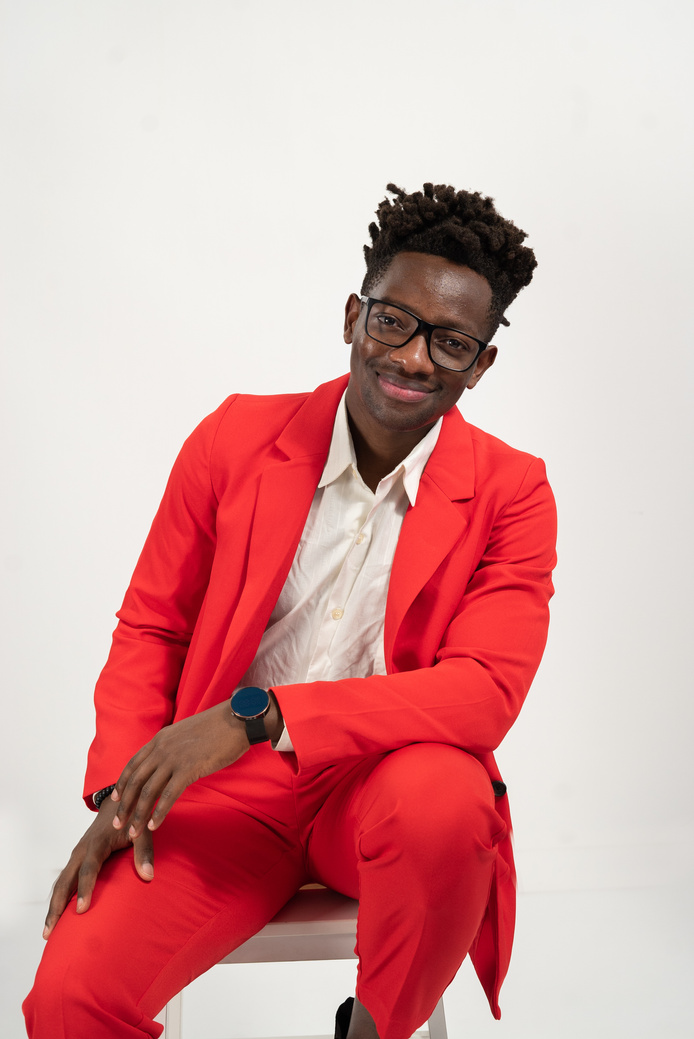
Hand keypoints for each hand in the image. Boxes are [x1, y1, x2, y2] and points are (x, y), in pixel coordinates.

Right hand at [43, 797, 152, 938]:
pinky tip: (56, 917)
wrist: (116, 804)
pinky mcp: (76, 860)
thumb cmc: (131, 818)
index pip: (89, 869)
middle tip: (51, 933)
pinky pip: (63, 881)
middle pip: (65, 881)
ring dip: (53, 907)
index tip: (81, 910)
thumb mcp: (142, 830)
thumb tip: (149, 876)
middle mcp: (82, 851)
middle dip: (57, 907)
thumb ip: (145, 851)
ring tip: (47, 933)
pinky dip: (58, 899)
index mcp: (97, 844)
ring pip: (60, 883)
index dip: (85, 889)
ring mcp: (76, 856)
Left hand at [111, 701, 251, 840]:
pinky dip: (159, 813)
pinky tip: (154, 826)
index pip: (133, 764)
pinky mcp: (189, 768)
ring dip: (139, 815)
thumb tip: (170, 761)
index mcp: (160, 739)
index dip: (123, 783)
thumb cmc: (217, 727)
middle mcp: (162, 748)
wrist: (236, 719)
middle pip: (136, 781)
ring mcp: (174, 758)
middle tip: (117, 824)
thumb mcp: (186, 733)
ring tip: (133, 833)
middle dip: (125, 805)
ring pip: (149, 791)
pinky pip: (169, 795)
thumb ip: (173, 746)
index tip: (116, 799)